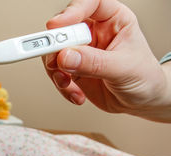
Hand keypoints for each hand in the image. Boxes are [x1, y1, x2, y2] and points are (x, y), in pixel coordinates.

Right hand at [42, 0, 170, 121]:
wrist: (144, 102)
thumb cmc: (145, 78)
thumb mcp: (124, 68)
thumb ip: (94, 62)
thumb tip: (66, 56)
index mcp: (113, 20)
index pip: (91, 4)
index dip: (73, 11)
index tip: (57, 25)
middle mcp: (94, 33)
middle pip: (64, 29)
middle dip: (56, 48)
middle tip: (57, 60)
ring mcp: (81, 52)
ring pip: (54, 52)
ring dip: (56, 71)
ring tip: (67, 83)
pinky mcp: (73, 70)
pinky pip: (56, 73)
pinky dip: (62, 86)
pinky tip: (76, 94)